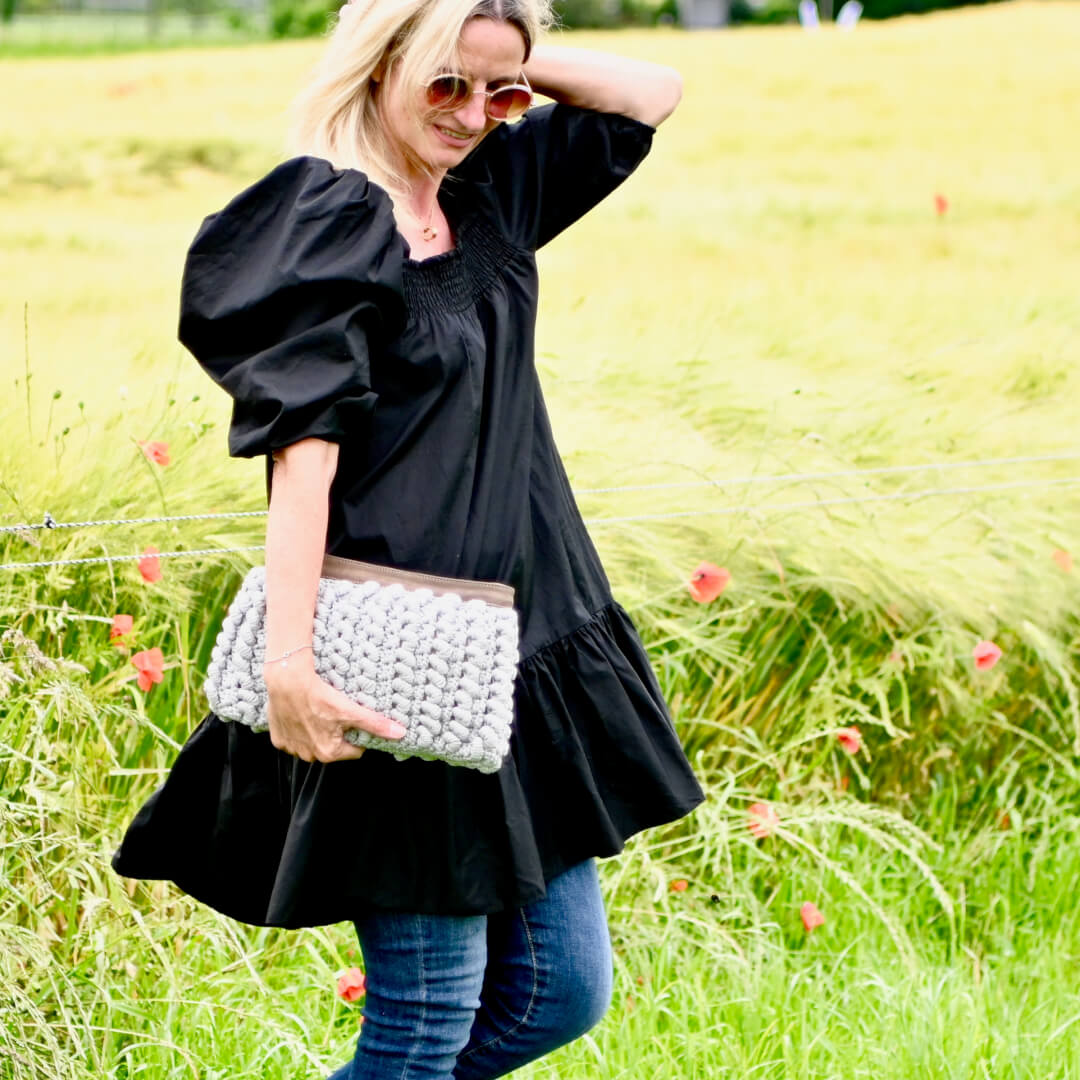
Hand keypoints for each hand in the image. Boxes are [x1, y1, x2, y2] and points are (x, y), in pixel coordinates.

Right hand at [264, 662, 405, 763]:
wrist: (287, 682)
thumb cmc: (320, 697)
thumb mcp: (351, 710)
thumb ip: (376, 724)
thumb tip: (400, 734)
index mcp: (329, 753)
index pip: (354, 750)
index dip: (357, 734)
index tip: (353, 720)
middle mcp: (309, 756)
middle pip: (332, 747)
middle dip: (336, 734)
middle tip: (335, 713)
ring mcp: (292, 749)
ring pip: (312, 743)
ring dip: (316, 732)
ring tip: (318, 712)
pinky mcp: (278, 739)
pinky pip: (293, 738)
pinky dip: (298, 728)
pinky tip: (301, 714)